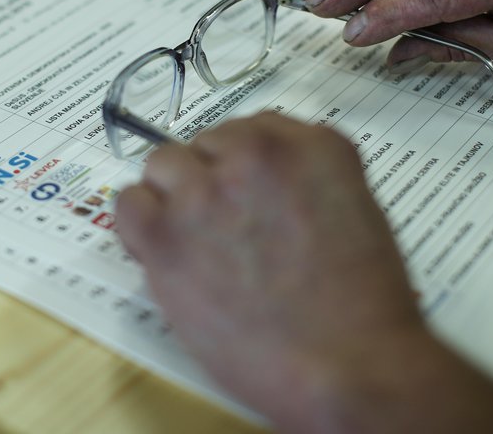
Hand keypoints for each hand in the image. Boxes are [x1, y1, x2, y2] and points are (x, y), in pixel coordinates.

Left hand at [115, 113, 492, 431]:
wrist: (348, 364)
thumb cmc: (364, 306)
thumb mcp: (356, 215)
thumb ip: (305, 184)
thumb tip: (261, 192)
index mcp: (312, 144)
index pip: (255, 129)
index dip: (245, 168)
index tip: (248, 197)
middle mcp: (255, 152)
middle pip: (206, 145)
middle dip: (211, 181)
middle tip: (225, 230)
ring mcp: (205, 189)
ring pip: (163, 166)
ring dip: (175, 198)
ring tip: (195, 244)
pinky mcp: (165, 232)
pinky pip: (129, 204)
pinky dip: (141, 226)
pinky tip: (166, 255)